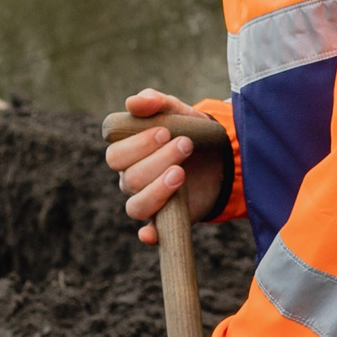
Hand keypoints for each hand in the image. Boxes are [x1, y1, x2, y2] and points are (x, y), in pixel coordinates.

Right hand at [106, 87, 224, 245]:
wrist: (221, 158)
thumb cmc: (190, 131)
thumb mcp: (177, 112)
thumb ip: (156, 102)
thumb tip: (133, 103)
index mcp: (128, 151)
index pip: (114, 152)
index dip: (136, 144)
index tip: (164, 131)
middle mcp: (131, 178)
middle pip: (127, 176)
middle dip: (155, 160)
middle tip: (184, 144)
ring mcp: (146, 200)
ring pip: (136, 204)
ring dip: (157, 189)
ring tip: (181, 173)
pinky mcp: (164, 220)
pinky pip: (149, 233)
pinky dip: (148, 234)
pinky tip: (151, 234)